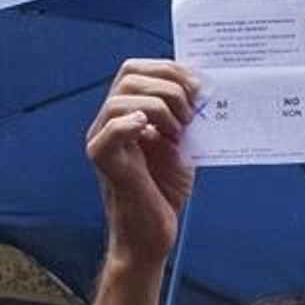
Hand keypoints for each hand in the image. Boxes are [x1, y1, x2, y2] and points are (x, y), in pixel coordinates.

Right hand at [85, 59, 197, 270]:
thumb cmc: (163, 193)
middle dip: (168, 85)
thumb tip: (202, 89)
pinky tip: (150, 130)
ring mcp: (103, 140)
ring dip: (159, 106)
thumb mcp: (182, 145)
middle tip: (192, 110)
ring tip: (179, 130)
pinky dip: (130, 124)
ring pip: (121, 100)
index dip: (169, 68)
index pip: (138, 69)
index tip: (199, 85)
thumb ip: (185, 117)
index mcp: (127, 113)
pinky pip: (109, 132)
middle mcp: (110, 122)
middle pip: (129, 76)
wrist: (153, 236)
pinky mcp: (103, 162)